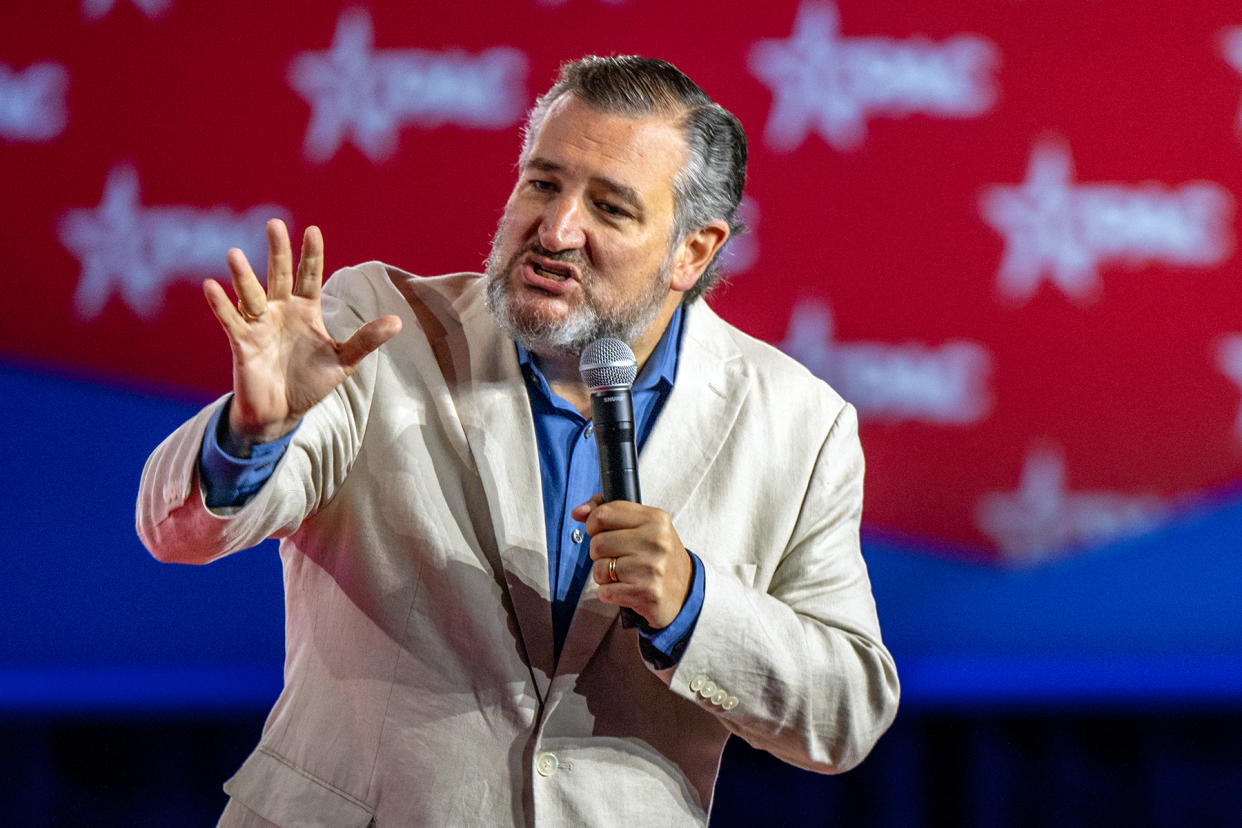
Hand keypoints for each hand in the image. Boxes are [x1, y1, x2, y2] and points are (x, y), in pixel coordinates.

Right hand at [202, 219, 401, 453]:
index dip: (312, 255)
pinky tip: (210, 286)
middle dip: (278, 252)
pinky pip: (231, 321)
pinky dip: (221, 305)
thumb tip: (398, 322)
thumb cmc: (310, 382)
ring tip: (235, 254)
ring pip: (250, 294)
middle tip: (275, 224)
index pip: (309, 277)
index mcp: (305, 311)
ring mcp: (260, 325)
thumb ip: (366, 340)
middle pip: (278, 276)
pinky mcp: (243, 343)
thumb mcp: (343, 360)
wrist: (282, 413)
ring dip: (243, 276)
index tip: (313, 230)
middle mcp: (281, 311)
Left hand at [573, 495, 693, 628]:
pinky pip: (606, 592)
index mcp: (655, 519)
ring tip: (622, 575)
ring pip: (599, 569)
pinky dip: (609, 593)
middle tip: (617, 558)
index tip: (599, 532)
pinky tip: (625, 590)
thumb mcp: (644, 526)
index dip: (593, 524)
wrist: (686, 591)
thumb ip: (609, 513)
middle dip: (599, 554)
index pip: (604, 513)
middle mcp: (656, 541)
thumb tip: (578, 512)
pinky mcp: (647, 592)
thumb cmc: (658, 556)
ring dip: (604, 576)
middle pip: (598, 543)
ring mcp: (652, 567)